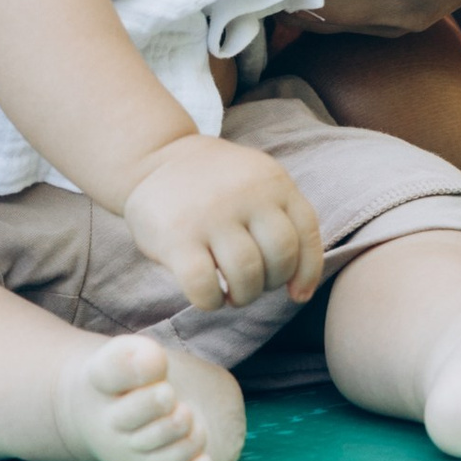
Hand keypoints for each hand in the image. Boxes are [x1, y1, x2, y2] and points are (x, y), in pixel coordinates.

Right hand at [121, 135, 325, 313]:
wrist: (153, 159)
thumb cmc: (214, 184)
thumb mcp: (256, 181)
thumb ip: (281, 219)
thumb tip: (300, 289)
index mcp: (272, 181)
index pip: (306, 233)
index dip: (306, 272)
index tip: (296, 294)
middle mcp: (246, 195)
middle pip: (281, 257)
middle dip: (271, 283)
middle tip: (251, 283)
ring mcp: (211, 215)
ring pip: (247, 275)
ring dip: (243, 295)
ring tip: (231, 292)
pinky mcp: (177, 238)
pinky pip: (205, 286)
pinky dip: (211, 301)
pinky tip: (207, 294)